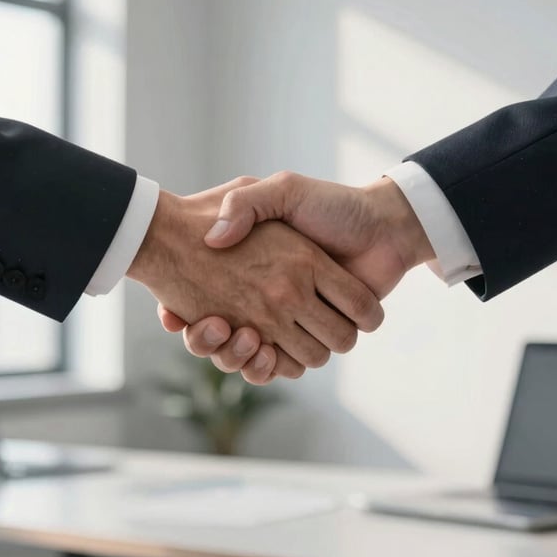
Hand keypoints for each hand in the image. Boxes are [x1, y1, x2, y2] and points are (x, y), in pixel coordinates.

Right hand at [129, 178, 384, 377]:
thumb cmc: (332, 205)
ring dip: (242, 356)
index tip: (173, 315)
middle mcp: (270, 298)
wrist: (383, 225)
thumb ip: (246, 203)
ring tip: (243, 335)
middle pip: (224, 339)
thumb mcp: (284, 189)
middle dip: (212, 343)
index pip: (204, 302)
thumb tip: (213, 239)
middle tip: (214, 326)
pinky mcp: (316, 337)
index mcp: (257, 269)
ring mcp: (292, 320)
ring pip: (251, 358)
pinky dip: (271, 367)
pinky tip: (263, 350)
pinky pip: (285, 366)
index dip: (188, 314)